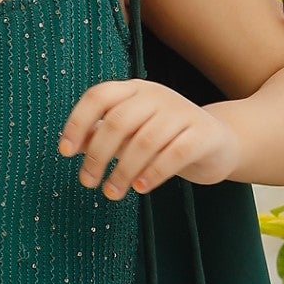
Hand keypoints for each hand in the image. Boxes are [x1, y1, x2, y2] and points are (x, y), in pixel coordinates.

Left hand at [59, 80, 240, 199]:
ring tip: (112, 193)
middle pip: (118, 121)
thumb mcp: (133, 133)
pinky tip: (140, 188)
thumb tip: (72, 145)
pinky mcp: (203, 134)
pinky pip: (174, 154)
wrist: (219, 144)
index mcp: (135, 90)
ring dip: (123, 171)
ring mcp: (182, 112)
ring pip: (144, 141)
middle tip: (88, 182)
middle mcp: (157, 95)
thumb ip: (105, 135)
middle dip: (97, 155)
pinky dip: (153, 173)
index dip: (78, 122)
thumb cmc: (167, 139)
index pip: (99, 96)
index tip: (65, 152)